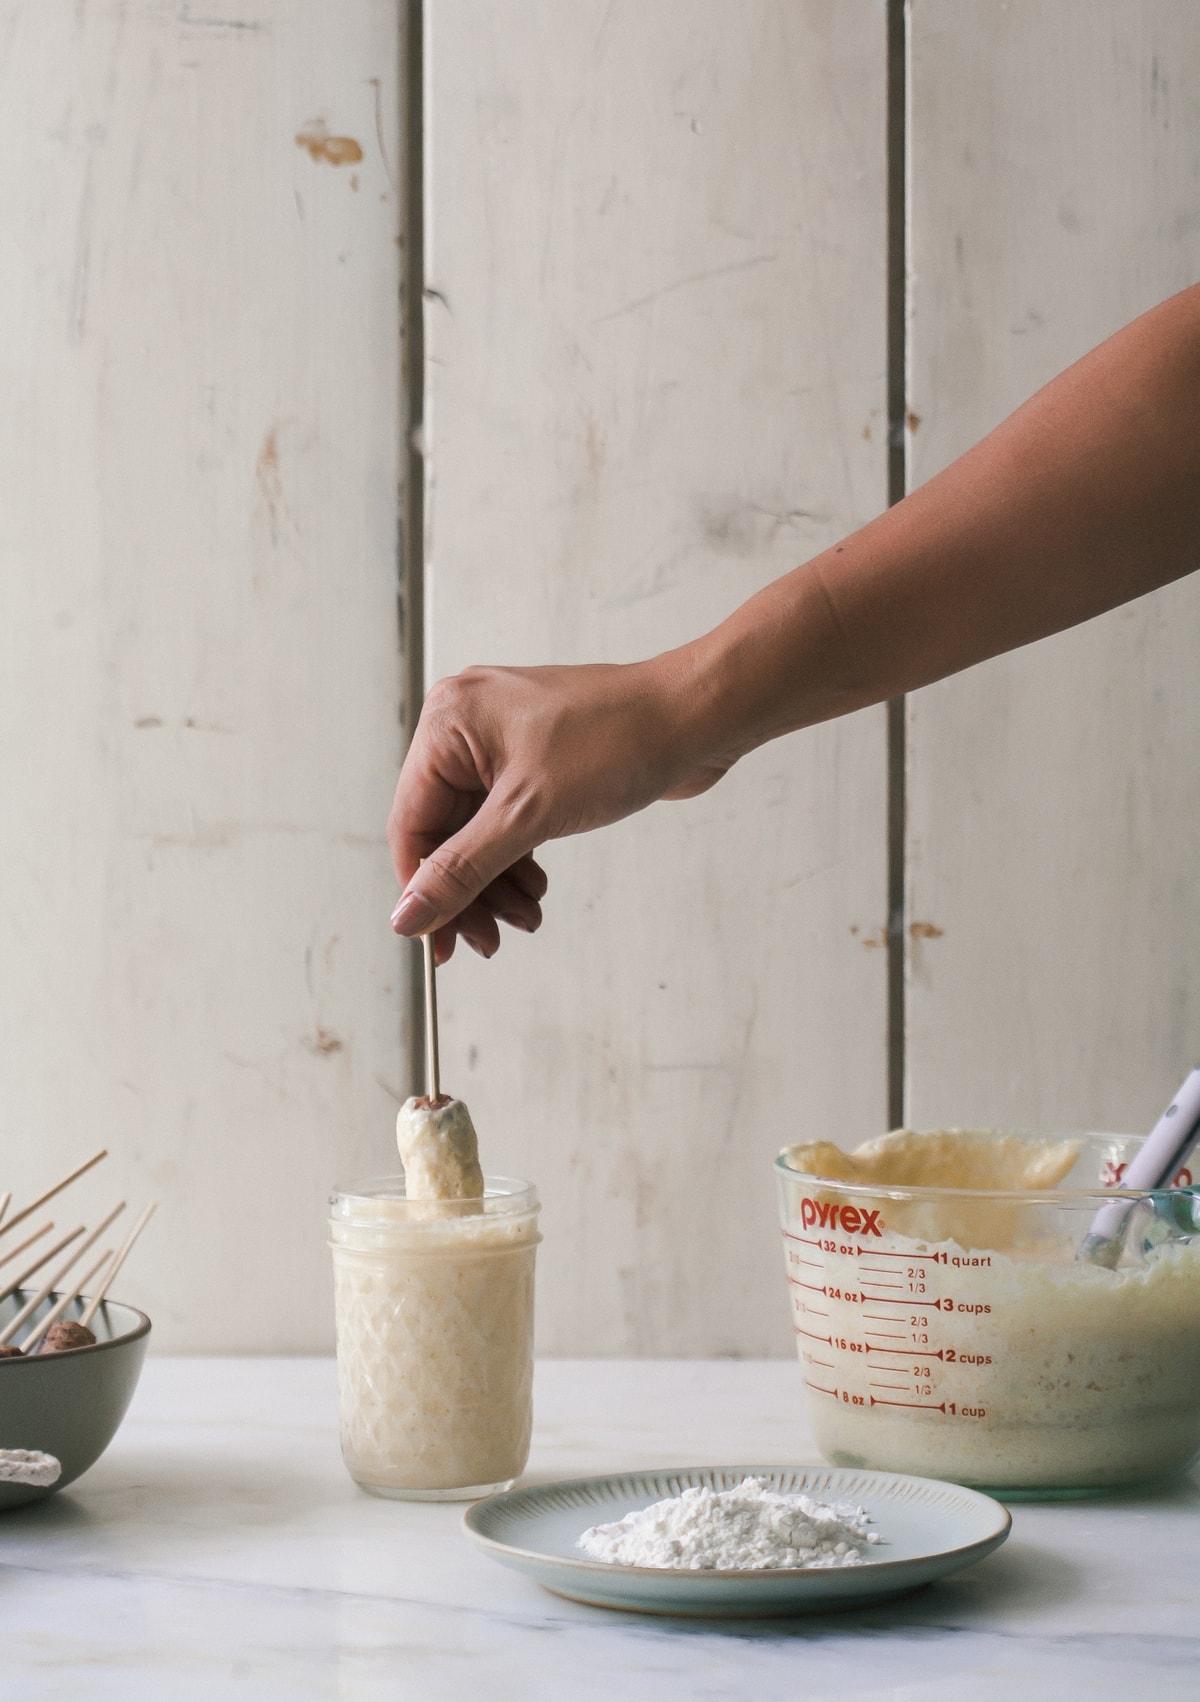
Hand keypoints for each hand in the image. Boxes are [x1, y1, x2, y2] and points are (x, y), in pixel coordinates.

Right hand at [387, 654, 729, 958]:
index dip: (421, 888)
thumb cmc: (619, 740)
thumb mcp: (528, 815)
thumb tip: (410, 915)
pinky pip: (508, 821)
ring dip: (497, 883)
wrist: (697, 717)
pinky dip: (519, 860)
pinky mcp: (538, 761)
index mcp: (449, 721)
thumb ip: (462, 870)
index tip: (436, 941)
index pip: (412, 821)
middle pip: (444, 831)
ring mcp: (505, 743)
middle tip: (488, 941)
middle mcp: (469, 726)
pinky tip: (536, 892)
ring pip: (478, 832)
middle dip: (468, 890)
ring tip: (526, 918)